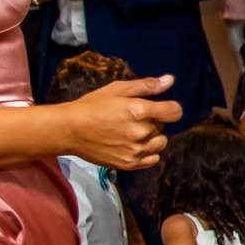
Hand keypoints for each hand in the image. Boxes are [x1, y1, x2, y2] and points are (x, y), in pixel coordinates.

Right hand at [63, 75, 180, 169]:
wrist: (69, 130)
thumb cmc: (92, 106)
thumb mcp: (117, 90)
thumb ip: (146, 86)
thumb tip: (170, 80)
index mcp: (138, 111)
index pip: (175, 112)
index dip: (171, 108)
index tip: (161, 108)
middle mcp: (140, 132)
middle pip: (162, 126)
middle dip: (152, 121)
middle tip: (130, 118)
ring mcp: (135, 150)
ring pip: (160, 143)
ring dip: (152, 137)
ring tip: (131, 131)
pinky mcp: (130, 164)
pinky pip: (153, 159)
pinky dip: (147, 152)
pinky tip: (133, 144)